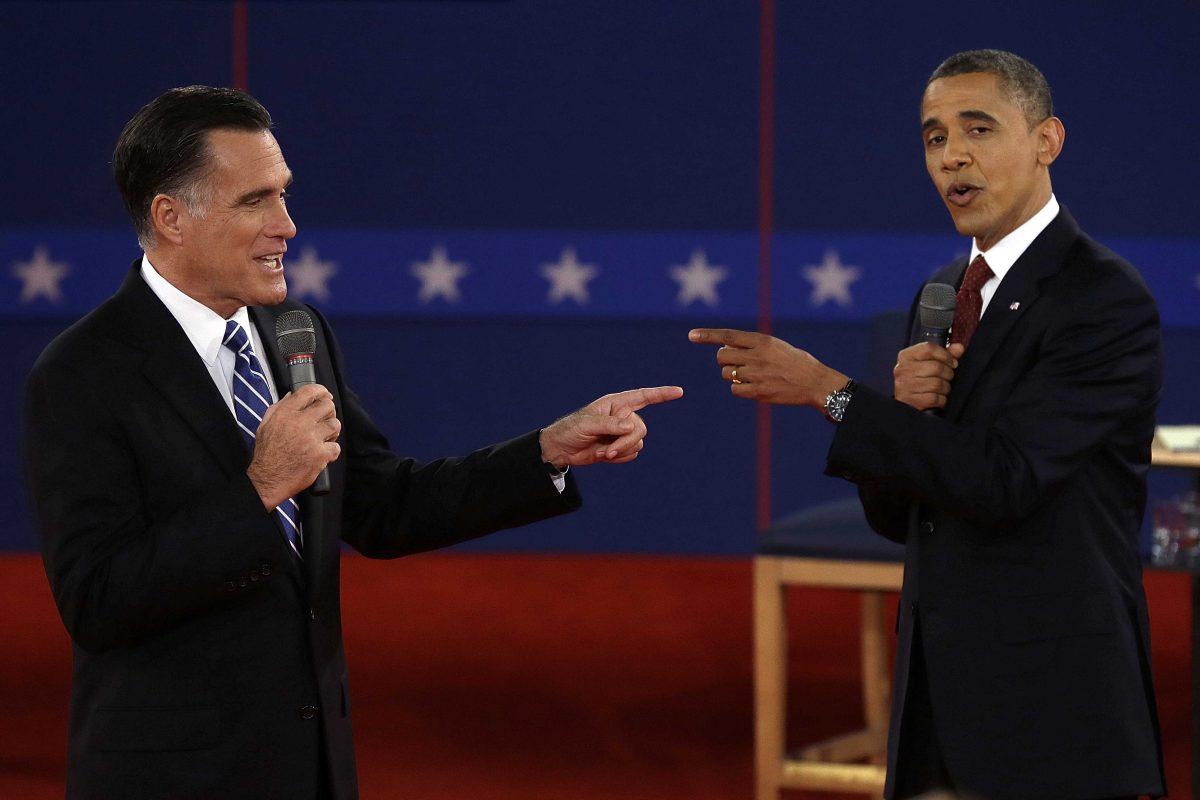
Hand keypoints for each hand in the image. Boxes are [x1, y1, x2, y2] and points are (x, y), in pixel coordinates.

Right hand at [247, 384, 341, 508]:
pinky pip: (336, 447)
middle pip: (327, 406)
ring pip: (335, 425)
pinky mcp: (320, 454)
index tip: (325, 394)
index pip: (309, 391)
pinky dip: (331, 451)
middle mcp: (299, 423)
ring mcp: (311, 439)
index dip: (321, 391)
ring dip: (332, 431)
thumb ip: (279, 408)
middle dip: (329, 412)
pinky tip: (322, 453)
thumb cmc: (267, 454)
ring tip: (323, 437)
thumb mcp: (265, 425)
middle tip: (324, 420)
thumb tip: (292, 395)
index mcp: (285, 413)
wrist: (268, 480)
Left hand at [538, 386, 683, 468]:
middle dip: (626, 442)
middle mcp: (623, 416)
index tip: (679, 392)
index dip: (661, 394)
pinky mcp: (621, 447)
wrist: (562, 449)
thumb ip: (609, 424)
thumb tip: (631, 426)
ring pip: (638, 442)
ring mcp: (623, 432)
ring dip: (620, 451)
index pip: (643, 396)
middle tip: (609, 450)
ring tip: (602, 452)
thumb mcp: (587, 424)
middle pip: (641, 428)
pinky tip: (605, 455)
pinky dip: (619, 458)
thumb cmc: (571, 430)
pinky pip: (633, 454)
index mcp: (616, 403)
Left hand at [688, 328, 847, 407]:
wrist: (815, 382)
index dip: (708, 335)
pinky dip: (739, 388)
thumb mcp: (776, 345)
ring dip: (733, 375)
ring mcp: (757, 375)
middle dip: (724, 360)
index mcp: (762, 341)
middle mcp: (757, 356)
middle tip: (737, 362)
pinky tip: (753, 386)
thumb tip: (725, 348)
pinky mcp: (759, 392)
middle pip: (722, 357)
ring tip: (752, 375)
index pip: (728, 336)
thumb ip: (752, 345)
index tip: (691, 335)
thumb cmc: (795, 362)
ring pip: (727, 374)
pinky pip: (735, 389)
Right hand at [892, 342, 963, 410]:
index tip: (952, 362)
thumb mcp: (929, 362)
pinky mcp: (909, 400)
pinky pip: (934, 398)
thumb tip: (959, 347)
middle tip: (947, 377)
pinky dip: (941, 400)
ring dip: (945, 388)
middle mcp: (902, 369)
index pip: (929, 348)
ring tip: (943, 388)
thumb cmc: (919, 378)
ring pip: (937, 384)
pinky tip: (938, 398)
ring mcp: (904, 385)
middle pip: (936, 367)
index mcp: (906, 356)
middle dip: (948, 374)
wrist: (905, 401)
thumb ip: (945, 354)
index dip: (945, 355)